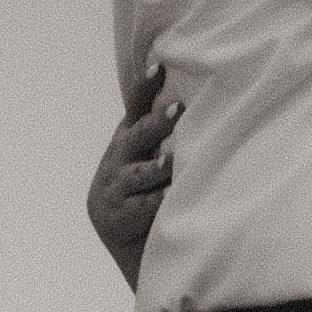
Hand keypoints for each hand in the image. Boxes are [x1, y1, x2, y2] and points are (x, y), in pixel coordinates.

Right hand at [85, 76, 176, 287]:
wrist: (130, 246)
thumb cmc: (151, 193)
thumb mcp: (153, 160)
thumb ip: (164, 134)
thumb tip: (199, 99)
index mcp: (126, 140)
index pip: (135, 108)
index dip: (144, 87)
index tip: (158, 65)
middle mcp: (116, 160)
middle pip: (137, 136)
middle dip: (157, 123)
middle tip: (178, 109)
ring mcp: (112, 189)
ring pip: (140, 175)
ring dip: (157, 167)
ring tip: (171, 162)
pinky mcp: (116, 218)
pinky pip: (145, 207)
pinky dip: (160, 202)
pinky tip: (172, 199)